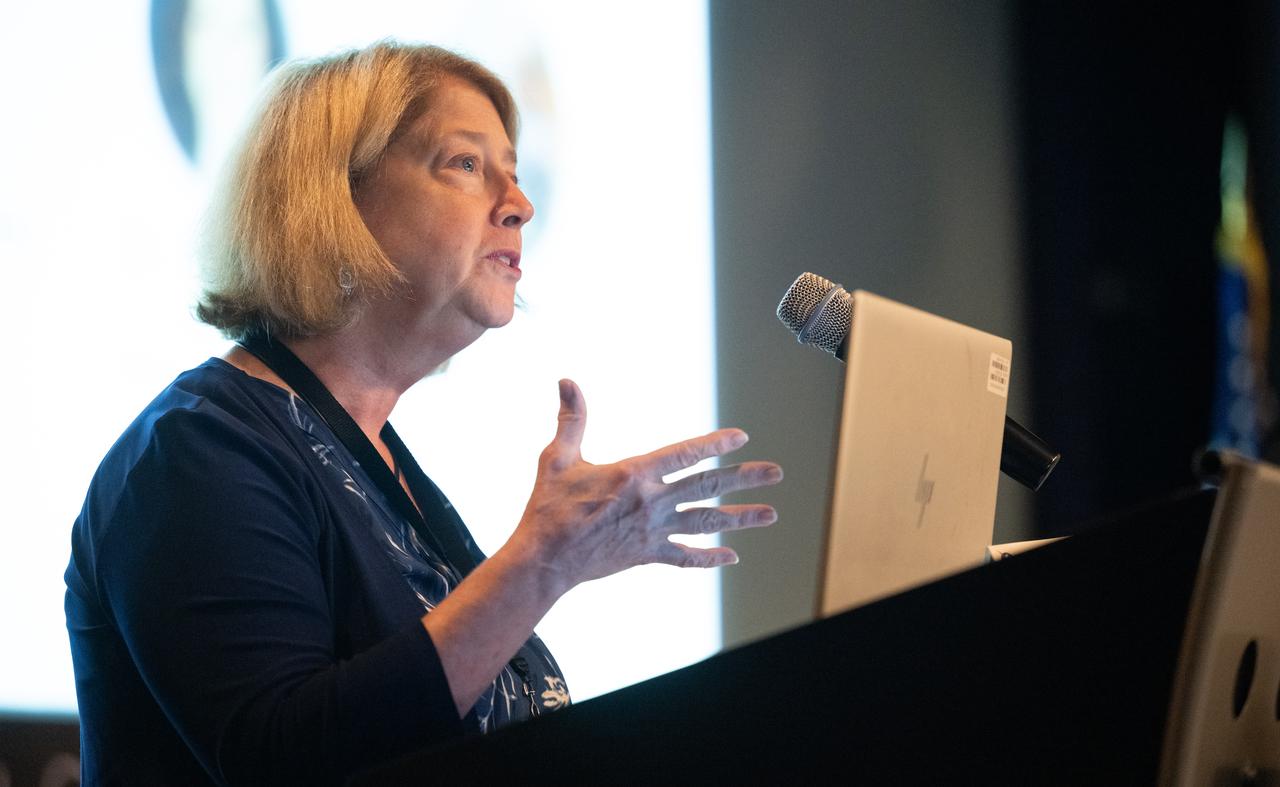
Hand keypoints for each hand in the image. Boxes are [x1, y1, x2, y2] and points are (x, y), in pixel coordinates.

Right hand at [513, 379, 781, 592]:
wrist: (544, 560)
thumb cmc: (548, 507)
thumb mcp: (557, 458)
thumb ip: (571, 419)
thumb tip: (566, 380)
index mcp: (633, 474)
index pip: (684, 454)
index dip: (714, 444)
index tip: (740, 437)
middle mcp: (651, 502)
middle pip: (707, 487)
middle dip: (745, 478)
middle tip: (776, 473)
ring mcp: (652, 531)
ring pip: (706, 523)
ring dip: (740, 518)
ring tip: (770, 514)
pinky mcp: (647, 555)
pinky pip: (685, 558)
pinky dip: (709, 558)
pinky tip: (731, 557)